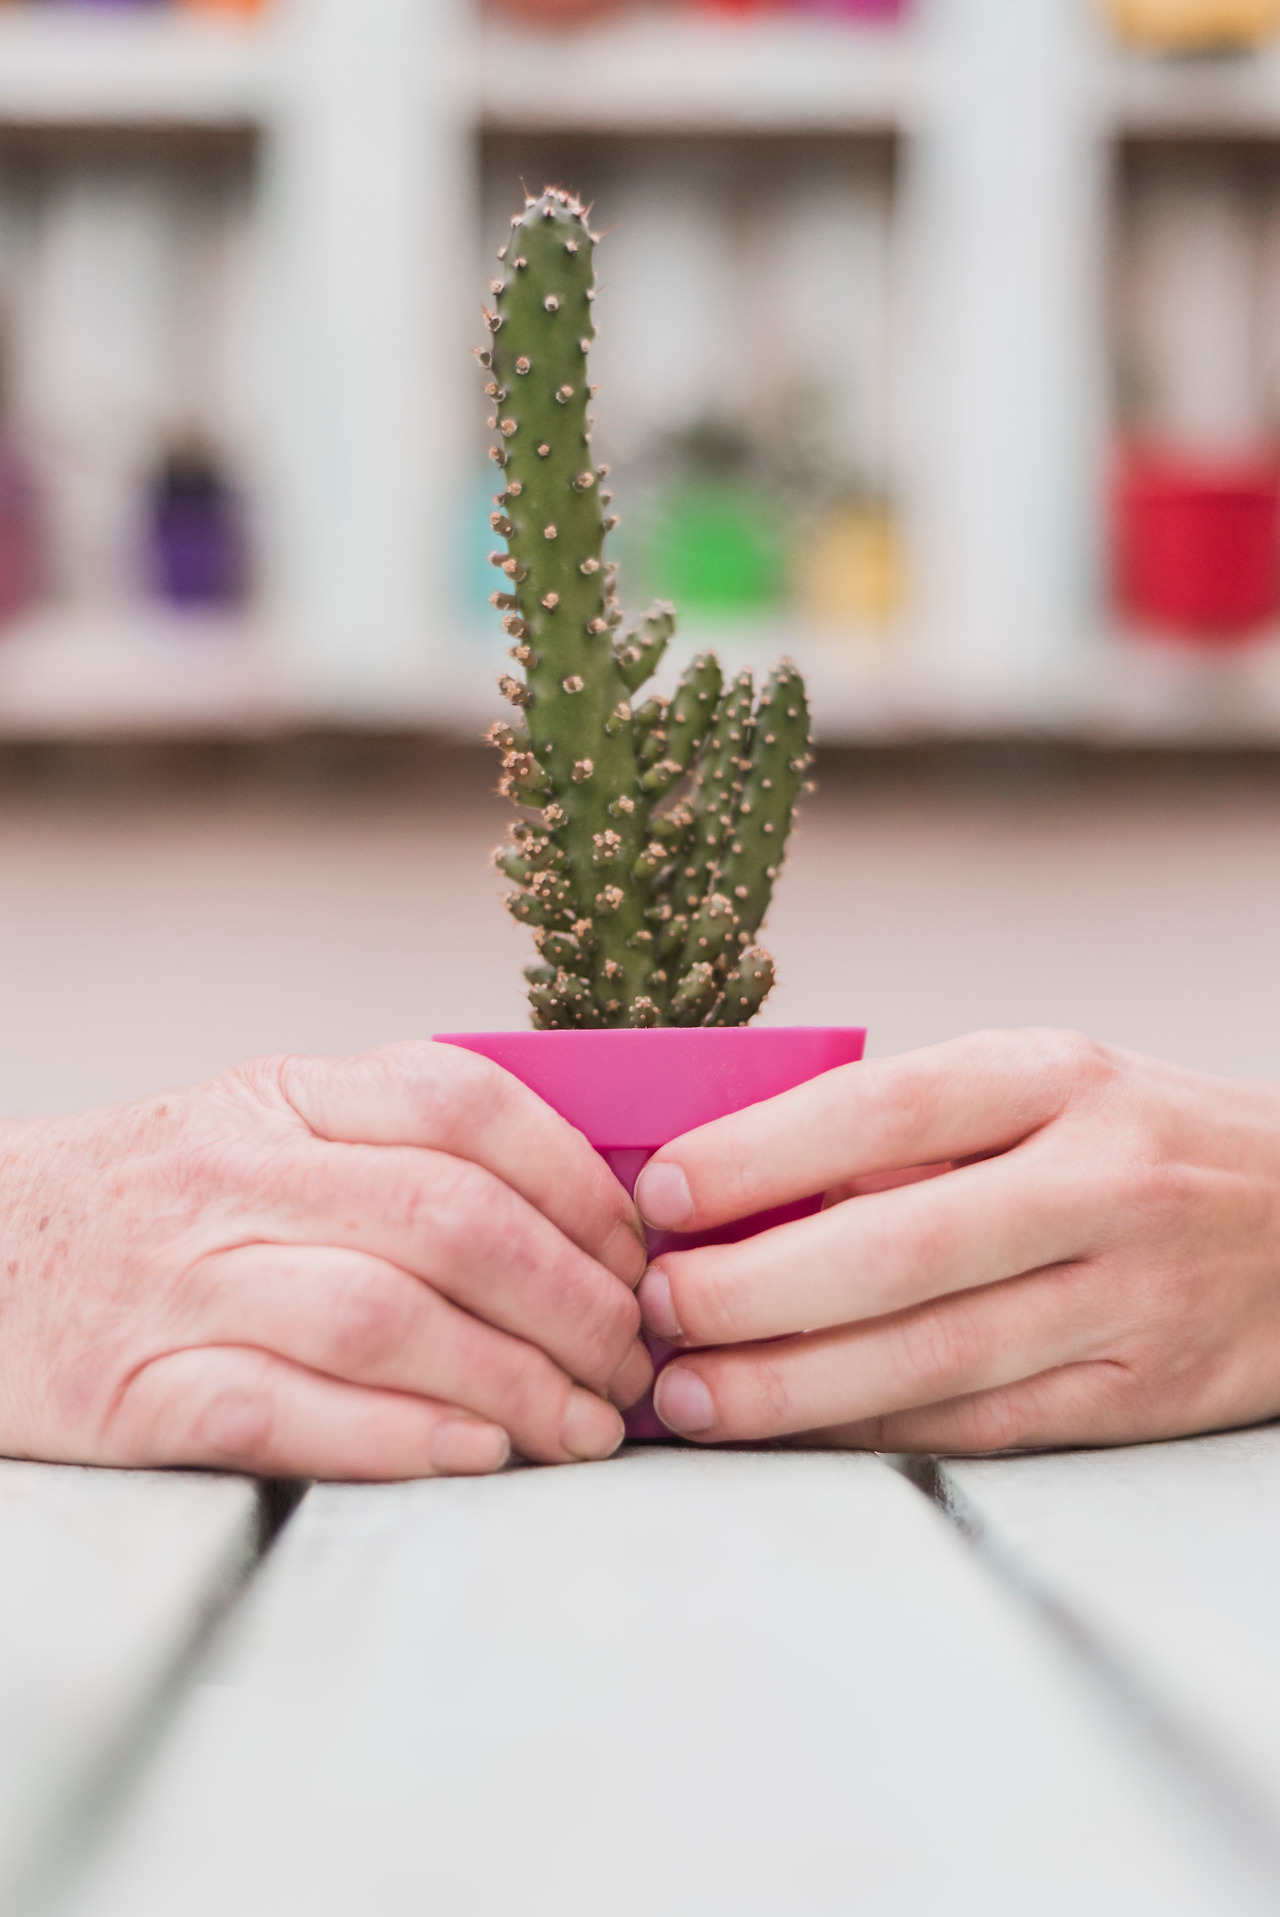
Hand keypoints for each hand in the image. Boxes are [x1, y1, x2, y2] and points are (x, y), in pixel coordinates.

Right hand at [0, 1042, 649, 1479]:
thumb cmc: (152, 1205)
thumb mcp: (264, 1128)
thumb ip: (396, 1148)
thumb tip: (580, 1212)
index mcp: (284, 1095)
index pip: (464, 1106)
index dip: (578, 1184)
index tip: (639, 1255)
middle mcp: (236, 1175)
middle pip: (447, 1221)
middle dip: (572, 1301)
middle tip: (635, 1363)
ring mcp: (180, 1282)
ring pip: (381, 1318)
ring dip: (512, 1383)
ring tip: (584, 1430)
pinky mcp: (131, 1391)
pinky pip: (283, 1411)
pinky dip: (395, 1440)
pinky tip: (475, 1459)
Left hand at [633, 1029, 1279, 1453]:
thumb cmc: (1133, 1141)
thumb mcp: (1040, 1089)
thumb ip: (909, 1133)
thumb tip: (735, 1188)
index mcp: (1056, 1078)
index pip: (886, 1110)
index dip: (760, 1155)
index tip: (661, 1193)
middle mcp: (1100, 1181)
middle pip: (899, 1248)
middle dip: (751, 1291)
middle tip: (651, 1310)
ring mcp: (1129, 1294)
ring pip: (933, 1356)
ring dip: (790, 1386)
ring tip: (686, 1397)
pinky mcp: (1141, 1393)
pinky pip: (981, 1425)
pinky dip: (871, 1430)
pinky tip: (790, 1432)